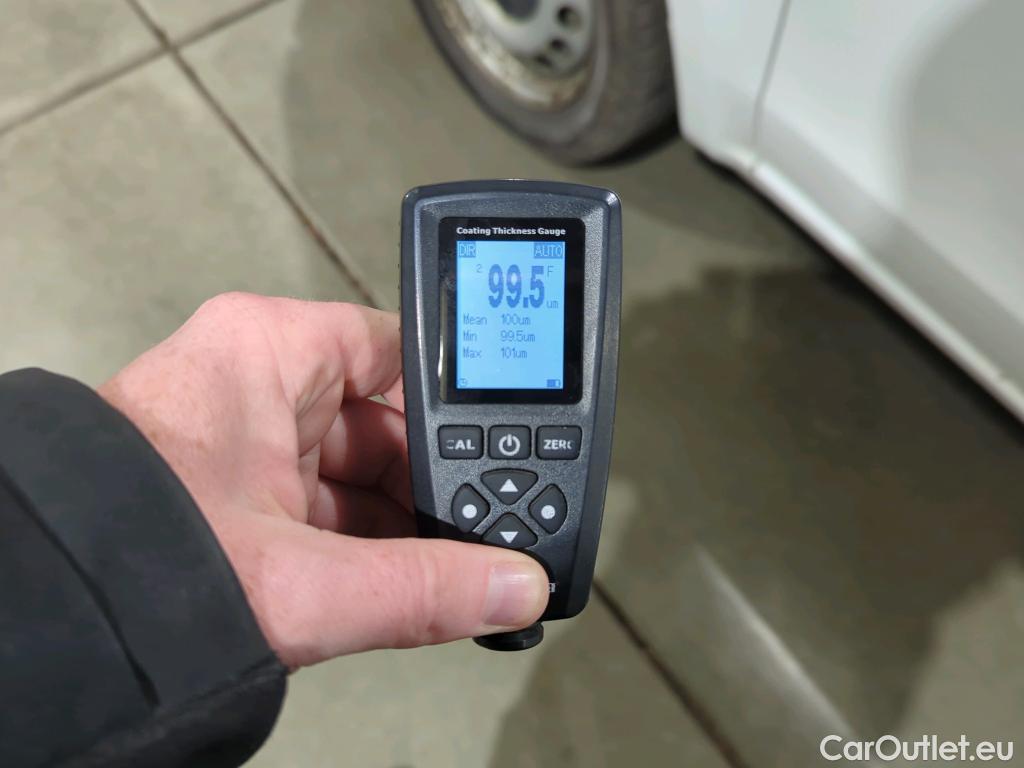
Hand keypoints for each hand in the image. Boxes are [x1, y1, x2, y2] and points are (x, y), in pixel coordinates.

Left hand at [99, 293, 547, 667]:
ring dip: (399, 526)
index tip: (506, 445)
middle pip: (384, 422)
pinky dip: (362, 547)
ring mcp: (243, 442)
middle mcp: (254, 384)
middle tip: (490, 531)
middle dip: (433, 485)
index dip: (456, 403)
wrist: (42, 622)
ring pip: (356, 474)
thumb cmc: (132, 558)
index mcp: (266, 352)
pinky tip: (398, 581)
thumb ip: (422, 586)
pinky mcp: (234, 493)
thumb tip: (514, 587)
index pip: (396, 351)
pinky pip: (324, 507)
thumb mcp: (303, 577)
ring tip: (451, 567)